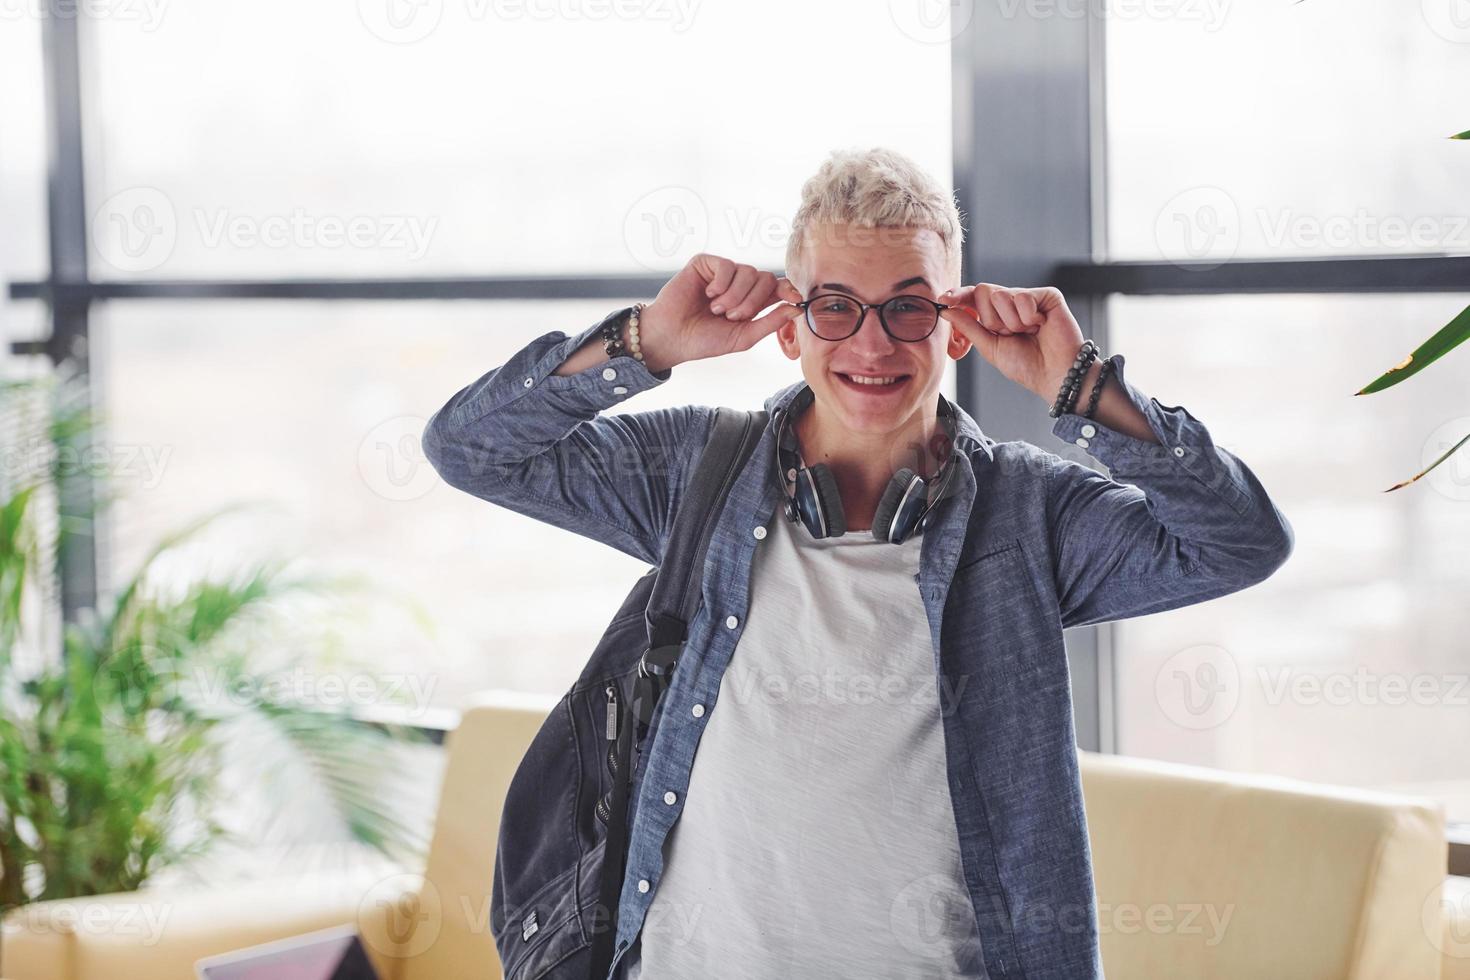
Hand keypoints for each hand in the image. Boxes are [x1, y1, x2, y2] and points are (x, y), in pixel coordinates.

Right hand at [639, 254, 801, 371]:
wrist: (671, 337)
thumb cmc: (704, 340)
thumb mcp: (743, 337)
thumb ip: (769, 323)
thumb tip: (796, 309)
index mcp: (751, 301)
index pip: (778, 288)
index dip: (789, 290)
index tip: (795, 298)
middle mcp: (739, 285)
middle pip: (766, 278)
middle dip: (753, 301)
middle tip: (732, 317)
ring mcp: (723, 272)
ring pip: (748, 272)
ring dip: (735, 295)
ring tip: (716, 310)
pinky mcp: (706, 263)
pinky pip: (727, 265)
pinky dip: (721, 283)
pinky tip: (709, 294)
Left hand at [938, 283, 1086, 399]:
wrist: (1054, 374)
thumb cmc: (1026, 365)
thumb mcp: (989, 347)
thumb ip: (969, 326)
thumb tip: (945, 310)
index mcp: (996, 315)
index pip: (973, 297)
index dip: (958, 295)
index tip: (943, 299)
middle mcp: (1011, 303)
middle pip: (983, 291)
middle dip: (991, 319)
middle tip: (1009, 335)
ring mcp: (1029, 297)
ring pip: (1001, 294)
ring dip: (1010, 321)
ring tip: (1028, 332)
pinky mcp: (1047, 295)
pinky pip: (1023, 296)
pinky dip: (1028, 317)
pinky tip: (1041, 325)